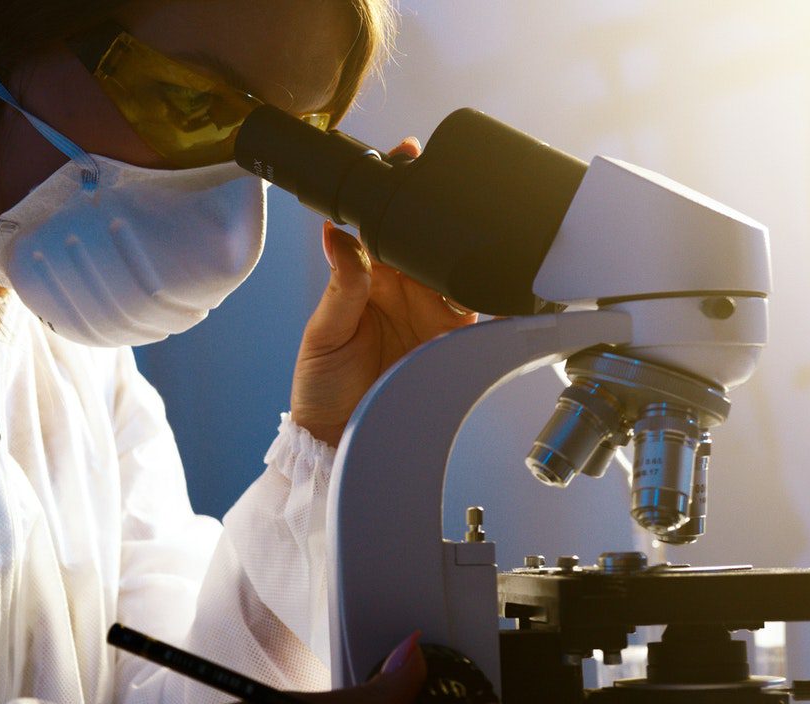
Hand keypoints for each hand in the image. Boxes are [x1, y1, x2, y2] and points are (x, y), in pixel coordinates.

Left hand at [290, 137, 477, 446]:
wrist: (338, 438)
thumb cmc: (320, 386)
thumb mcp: (323, 334)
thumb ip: (340, 286)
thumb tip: (336, 233)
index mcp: (366, 278)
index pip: (382, 225)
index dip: (395, 193)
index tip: (406, 158)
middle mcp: (401, 289)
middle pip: (425, 239)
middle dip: (438, 210)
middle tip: (447, 181)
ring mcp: (429, 312)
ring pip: (454, 267)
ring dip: (461, 248)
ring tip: (469, 228)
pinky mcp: (450, 338)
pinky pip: (475, 308)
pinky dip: (487, 292)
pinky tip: (490, 276)